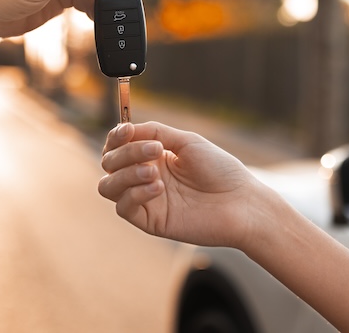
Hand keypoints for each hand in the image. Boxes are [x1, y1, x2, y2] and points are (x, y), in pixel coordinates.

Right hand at [98, 121, 265, 248]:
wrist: (241, 203)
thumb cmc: (220, 170)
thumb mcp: (186, 141)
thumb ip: (155, 132)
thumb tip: (128, 128)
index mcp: (152, 156)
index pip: (117, 146)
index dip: (116, 137)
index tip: (127, 131)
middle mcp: (144, 176)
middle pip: (109, 163)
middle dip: (126, 153)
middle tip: (155, 150)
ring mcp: (145, 199)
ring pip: (108, 186)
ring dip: (125, 174)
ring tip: (154, 172)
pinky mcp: (150, 221)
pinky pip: (123, 208)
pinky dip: (135, 194)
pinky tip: (158, 188)